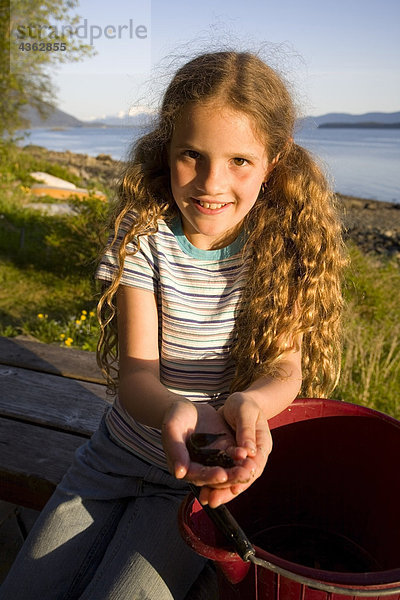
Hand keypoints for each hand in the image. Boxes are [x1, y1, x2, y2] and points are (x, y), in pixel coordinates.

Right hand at [161, 399, 252, 491]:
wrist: (186, 407)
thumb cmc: (175, 417)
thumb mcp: (172, 429)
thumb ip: (175, 450)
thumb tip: (179, 473)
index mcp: (185, 467)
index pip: (198, 475)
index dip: (209, 476)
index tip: (222, 475)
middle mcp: (201, 467)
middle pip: (216, 477)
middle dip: (230, 477)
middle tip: (243, 475)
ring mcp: (214, 458)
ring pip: (228, 468)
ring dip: (239, 470)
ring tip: (250, 469)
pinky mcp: (224, 449)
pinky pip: (234, 455)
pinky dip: (241, 456)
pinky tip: (248, 453)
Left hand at [198, 392, 271, 506]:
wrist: (238, 402)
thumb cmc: (245, 404)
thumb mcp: (246, 412)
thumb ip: (246, 430)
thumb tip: (249, 452)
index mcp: (263, 446)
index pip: (256, 466)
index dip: (243, 478)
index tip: (233, 488)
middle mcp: (254, 457)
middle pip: (243, 479)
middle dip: (228, 490)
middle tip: (214, 500)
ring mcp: (241, 460)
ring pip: (232, 479)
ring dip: (220, 490)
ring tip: (206, 500)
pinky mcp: (228, 459)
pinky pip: (222, 472)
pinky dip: (213, 481)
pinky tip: (202, 489)